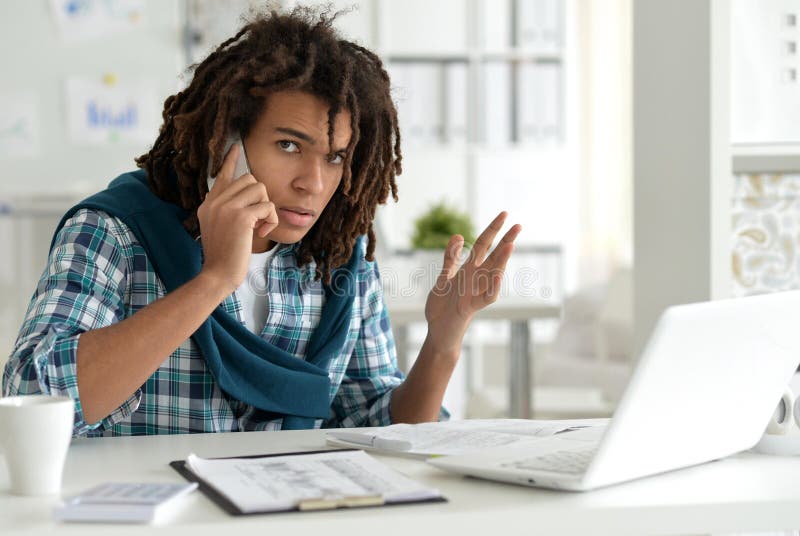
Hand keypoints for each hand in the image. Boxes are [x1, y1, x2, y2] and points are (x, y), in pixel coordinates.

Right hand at [196, 144, 278, 293]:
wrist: (217, 274)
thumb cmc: (223, 256)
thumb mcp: (217, 228)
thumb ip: (224, 211)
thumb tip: (240, 197)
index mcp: (208, 204)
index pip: (221, 176)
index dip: (231, 161)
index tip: (236, 146)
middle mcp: (215, 202)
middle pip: (249, 179)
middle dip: (260, 197)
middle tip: (257, 218)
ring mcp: (226, 207)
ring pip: (260, 188)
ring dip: (266, 208)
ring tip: (259, 226)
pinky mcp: (240, 216)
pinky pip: (267, 206)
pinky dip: (270, 220)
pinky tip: (262, 233)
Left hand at [424, 211, 520, 356]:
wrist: (438, 332)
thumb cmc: (443, 307)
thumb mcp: (444, 277)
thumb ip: (451, 258)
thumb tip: (458, 234)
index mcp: (469, 270)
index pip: (483, 245)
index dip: (493, 229)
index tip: (505, 214)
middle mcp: (476, 279)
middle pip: (493, 256)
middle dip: (505, 240)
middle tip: (519, 225)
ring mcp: (475, 292)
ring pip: (493, 274)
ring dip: (502, 260)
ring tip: (511, 243)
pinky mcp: (471, 307)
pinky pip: (486, 297)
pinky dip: (492, 287)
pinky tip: (497, 274)